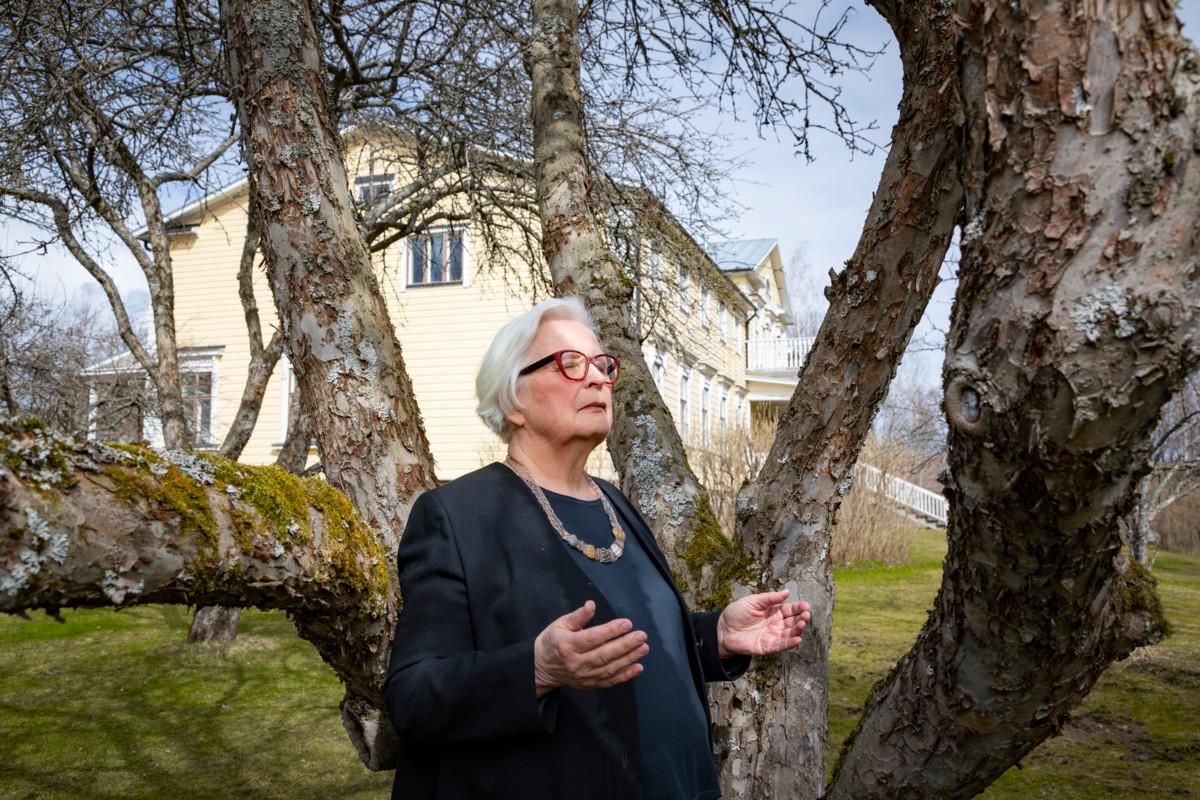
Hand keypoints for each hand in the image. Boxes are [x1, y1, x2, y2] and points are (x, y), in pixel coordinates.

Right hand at [533, 600, 648, 695]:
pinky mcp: (589, 684)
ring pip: (610, 668)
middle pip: (604, 654)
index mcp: (568, 645)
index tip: (627, 624)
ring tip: (643, 648)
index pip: (593, 638)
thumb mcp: (560, 624)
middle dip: (625, 645)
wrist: (542, 667)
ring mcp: (584, 676)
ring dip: (629, 658)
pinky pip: (610, 681)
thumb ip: (577, 616)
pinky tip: (638, 667)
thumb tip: (591, 604)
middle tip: (641, 636)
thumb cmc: (552, 642)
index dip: (611, 631)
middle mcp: (576, 662)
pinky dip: (625, 675)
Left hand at [716, 590, 810, 657]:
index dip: (799, 608)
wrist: (723, 629)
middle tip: (806, 615)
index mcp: (774, 611)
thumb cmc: (737, 613)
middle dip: (801, 618)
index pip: (790, 610)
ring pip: (790, 634)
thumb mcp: (753, 601)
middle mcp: (776, 624)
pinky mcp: (767, 647)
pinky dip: (790, 643)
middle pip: (793, 622)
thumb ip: (770, 598)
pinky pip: (781, 646)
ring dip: (798, 630)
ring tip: (802, 624)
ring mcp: (773, 636)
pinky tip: (798, 639)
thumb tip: (787, 592)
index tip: (806, 606)